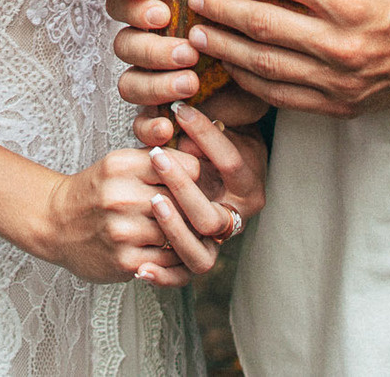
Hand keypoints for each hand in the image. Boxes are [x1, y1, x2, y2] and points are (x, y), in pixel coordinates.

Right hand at [17, 149, 191, 285]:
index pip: (185, 167)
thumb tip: (204, 168)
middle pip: (184, 202)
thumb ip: (159, 160)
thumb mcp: (120, 164)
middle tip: (201, 210)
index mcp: (123, 165)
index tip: (195, 184)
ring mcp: (123, 231)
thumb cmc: (97, 191)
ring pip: (178, 232)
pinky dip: (172, 256)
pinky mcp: (125, 262)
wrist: (55, 224)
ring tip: (183, 230)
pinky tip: (165, 248)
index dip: (195, 177)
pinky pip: (168, 261)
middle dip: (194, 207)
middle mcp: (121, 196)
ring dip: (184, 234)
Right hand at [110, 0, 271, 132]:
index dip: (133, 7)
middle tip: (188, 53)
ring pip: (128, 83)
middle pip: (125, 44)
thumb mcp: (246, 16)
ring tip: (190, 85)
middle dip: (154, 50)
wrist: (269, 88)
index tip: (164, 13)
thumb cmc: (253, 41)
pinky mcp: (157, 118)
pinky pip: (137, 125)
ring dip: (157, 85)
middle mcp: (148, 48)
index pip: (122, 3)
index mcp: (160, 17)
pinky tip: (169, 129)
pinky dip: (149, 126)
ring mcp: (149, 84)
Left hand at [119, 0, 389, 117]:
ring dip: (226, 49)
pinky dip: (250, 82)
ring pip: (264, 66)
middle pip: (262, 25)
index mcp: (348, 2)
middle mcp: (339, 44)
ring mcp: (337, 80)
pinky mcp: (338, 105)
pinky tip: (231, 69)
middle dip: (221, 9)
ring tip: (200, 34)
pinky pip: (281, 97)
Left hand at [138, 102, 266, 275]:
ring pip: (198, 253)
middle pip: (209, 216)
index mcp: (248, 187)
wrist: (204, 174)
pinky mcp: (193, 260)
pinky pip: (180, 277)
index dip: (207, 136)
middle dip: (181, 187)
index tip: (180, 111)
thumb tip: (179, 122)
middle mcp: (235, 218)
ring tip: (152, 205)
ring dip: (173, 231)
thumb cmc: (208, 140)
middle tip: (156, 158)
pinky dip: (162, 277)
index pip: (232, 164)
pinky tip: (141, 270)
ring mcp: (214, 242)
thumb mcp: (212, 127)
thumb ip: (200, 127)